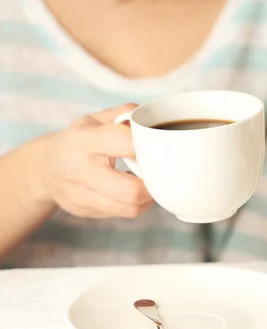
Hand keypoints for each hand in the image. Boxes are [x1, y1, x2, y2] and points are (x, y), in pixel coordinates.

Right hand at [40, 104, 153, 218]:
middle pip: (131, 190)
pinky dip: (136, 205)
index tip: (156, 147)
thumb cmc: (80, 139)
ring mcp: (80, 194)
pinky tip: (136, 193)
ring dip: (148, 198)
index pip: (126, 143)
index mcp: (84, 140)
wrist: (45, 166)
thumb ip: (125, 115)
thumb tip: (152, 122)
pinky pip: (122, 213)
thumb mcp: (97, 119)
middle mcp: (80, 169)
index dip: (148, 146)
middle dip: (152, 183)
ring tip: (150, 184)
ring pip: (130, 207)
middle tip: (158, 174)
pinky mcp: (84, 210)